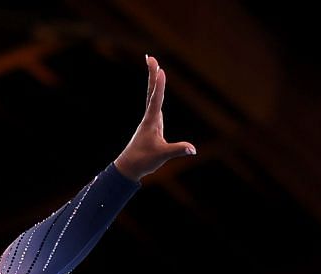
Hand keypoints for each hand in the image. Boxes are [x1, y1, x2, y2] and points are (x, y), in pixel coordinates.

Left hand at [114, 55, 195, 182]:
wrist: (128, 168)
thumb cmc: (143, 161)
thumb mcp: (161, 156)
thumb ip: (177, 150)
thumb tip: (193, 149)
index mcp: (151, 121)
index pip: (156, 100)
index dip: (160, 85)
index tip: (161, 70)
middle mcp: (149, 117)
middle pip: (151, 92)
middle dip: (152, 74)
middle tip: (150, 57)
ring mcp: (150, 120)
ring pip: (152, 95)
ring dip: (153, 80)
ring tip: (154, 65)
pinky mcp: (151, 125)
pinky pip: (154, 103)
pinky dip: (156, 92)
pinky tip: (157, 88)